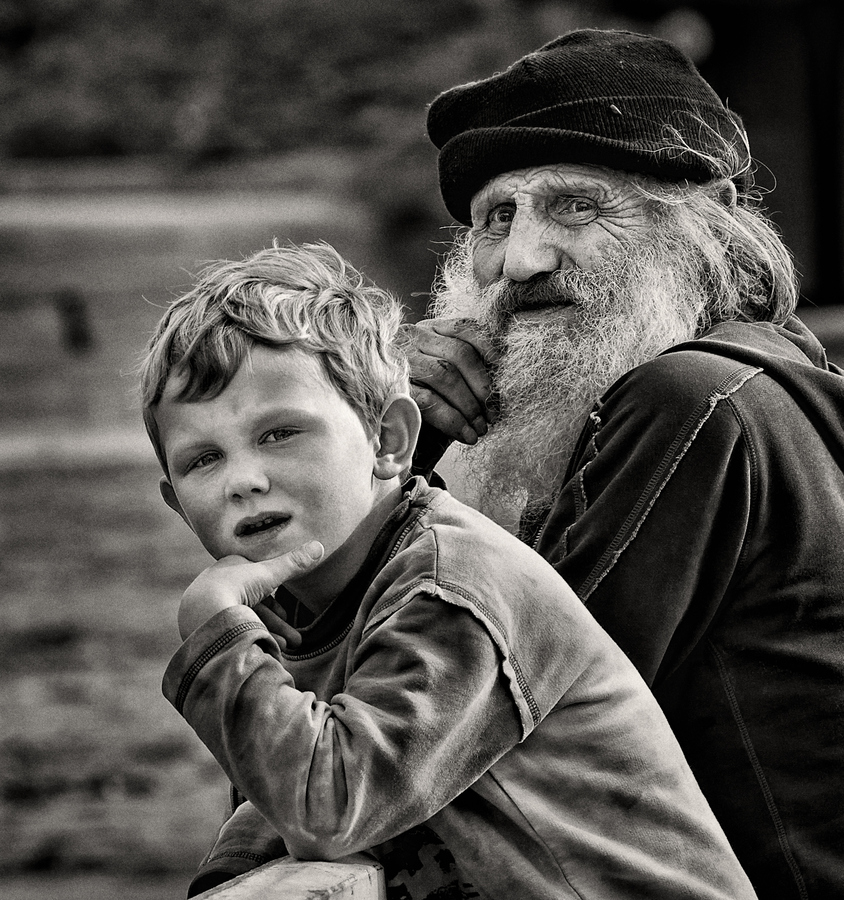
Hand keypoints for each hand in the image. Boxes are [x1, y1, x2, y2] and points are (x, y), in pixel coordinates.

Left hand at [178, 541, 324, 642]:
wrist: (202, 616)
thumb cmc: (235, 589)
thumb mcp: (269, 574)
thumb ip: (294, 563)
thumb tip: (319, 546)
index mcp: (228, 568)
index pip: (256, 581)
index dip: (274, 599)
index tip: (287, 613)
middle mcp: (217, 587)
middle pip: (254, 606)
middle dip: (277, 624)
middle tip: (294, 639)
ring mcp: (209, 609)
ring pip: (245, 622)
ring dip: (269, 635)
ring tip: (287, 649)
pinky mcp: (205, 629)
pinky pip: (233, 634)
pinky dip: (252, 641)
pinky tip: (268, 651)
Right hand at [400, 318, 499, 467]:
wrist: (399, 439)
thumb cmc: (429, 408)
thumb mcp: (452, 383)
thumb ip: (471, 372)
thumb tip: (504, 377)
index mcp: (429, 330)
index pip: (465, 328)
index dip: (489, 348)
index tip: (503, 373)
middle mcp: (411, 338)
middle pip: (459, 353)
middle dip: (482, 385)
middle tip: (494, 414)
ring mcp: (398, 361)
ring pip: (445, 374)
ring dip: (469, 405)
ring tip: (481, 427)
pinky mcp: (392, 389)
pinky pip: (428, 400)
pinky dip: (453, 420)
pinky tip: (466, 435)